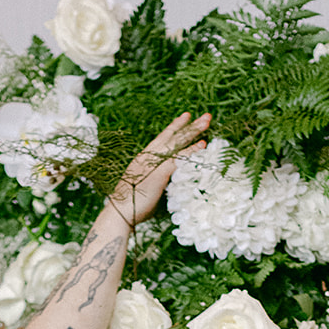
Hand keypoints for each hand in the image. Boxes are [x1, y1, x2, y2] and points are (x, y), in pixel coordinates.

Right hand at [110, 112, 210, 226]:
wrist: (120, 212)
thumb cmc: (131, 205)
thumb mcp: (143, 186)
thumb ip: (156, 180)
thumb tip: (164, 184)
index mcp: (144, 158)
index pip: (162, 138)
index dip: (175, 126)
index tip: (186, 117)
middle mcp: (149, 155)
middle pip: (173, 136)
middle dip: (190, 125)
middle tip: (206, 116)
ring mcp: (155, 162)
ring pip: (177, 142)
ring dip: (194, 131)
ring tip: (208, 121)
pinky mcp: (160, 172)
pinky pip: (180, 158)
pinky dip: (192, 151)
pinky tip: (203, 145)